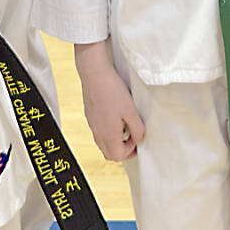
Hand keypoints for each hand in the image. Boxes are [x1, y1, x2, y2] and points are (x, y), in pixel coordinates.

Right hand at [76, 45, 145, 160]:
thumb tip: (139, 139)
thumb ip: (137, 128)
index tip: (138, 138)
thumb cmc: (112, 90)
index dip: (131, 151)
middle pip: (109, 153)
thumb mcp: (131, 110)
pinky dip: (108, 131)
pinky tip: (116, 116)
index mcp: (108, 134)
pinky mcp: (90, 116)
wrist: (94, 73)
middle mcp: (97, 132)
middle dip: (123, 150)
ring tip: (125, 126)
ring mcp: (92, 124)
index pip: (118, 156)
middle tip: (133, 138)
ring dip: (115, 141)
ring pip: (103, 143)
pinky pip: (99, 132)